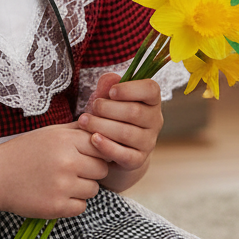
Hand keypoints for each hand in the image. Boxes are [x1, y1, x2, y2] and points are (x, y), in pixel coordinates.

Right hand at [0, 123, 109, 219]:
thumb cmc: (23, 152)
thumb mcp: (48, 133)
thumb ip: (76, 130)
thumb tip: (101, 128)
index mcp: (64, 140)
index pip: (101, 147)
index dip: (95, 152)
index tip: (85, 155)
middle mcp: (66, 161)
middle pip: (102, 169)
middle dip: (91, 171)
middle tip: (72, 170)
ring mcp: (62, 186)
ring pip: (93, 190)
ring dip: (82, 188)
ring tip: (61, 182)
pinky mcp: (57, 207)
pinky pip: (81, 207)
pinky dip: (72, 203)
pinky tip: (56, 194)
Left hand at [77, 71, 162, 191]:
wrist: (113, 149)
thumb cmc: (111, 116)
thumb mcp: (108, 99)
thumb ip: (108, 86)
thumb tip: (111, 78)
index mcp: (151, 101)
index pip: (151, 89)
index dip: (130, 89)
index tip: (111, 92)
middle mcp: (154, 121)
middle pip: (134, 112)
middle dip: (108, 108)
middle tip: (92, 107)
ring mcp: (148, 142)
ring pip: (127, 133)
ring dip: (102, 126)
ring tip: (83, 121)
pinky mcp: (138, 160)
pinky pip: (124, 155)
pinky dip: (107, 146)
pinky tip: (93, 139)